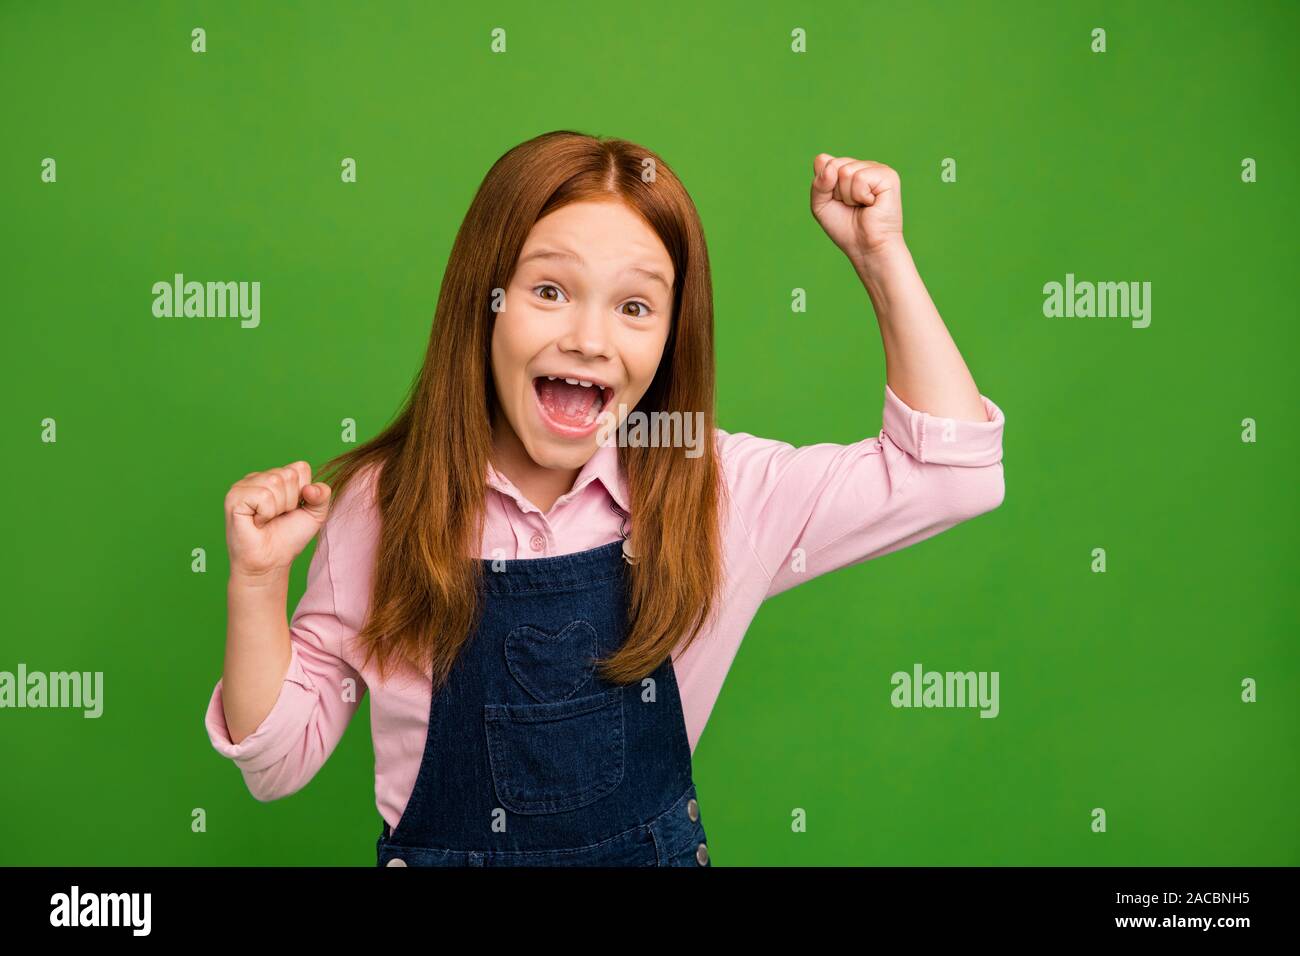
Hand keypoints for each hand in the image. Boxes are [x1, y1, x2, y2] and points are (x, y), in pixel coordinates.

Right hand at [224, 461, 331, 577]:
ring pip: (275, 482)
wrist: (271, 561)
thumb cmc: (289, 537)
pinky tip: (257, 522)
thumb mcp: (315, 514)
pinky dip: (266, 513)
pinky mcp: (234, 497)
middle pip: (288, 475)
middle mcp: (258, 477)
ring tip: (267, 519)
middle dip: (291, 501)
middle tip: (278, 517)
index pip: (300, 468)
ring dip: (278, 508)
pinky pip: (263, 495)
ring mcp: (243, 485)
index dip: (304, 492)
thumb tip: (310, 488)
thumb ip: (322, 495)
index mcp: (275, 476)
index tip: (293, 509)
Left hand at [809, 153, 904, 263]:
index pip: (823, 161)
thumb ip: (818, 183)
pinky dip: (860, 196)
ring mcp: (877, 168)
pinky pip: (860, 178)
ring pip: (846, 172)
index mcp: (848, 168)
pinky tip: (871, 203)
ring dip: (848, 196)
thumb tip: (829, 163)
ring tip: (861, 206)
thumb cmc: (845, 228)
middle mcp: (863, 165)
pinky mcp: (888, 176)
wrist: (865, 247)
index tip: (836, 202)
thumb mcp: (821, 205)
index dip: (824, 186)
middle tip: (851, 206)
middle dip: (836, 192)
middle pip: (834, 165)